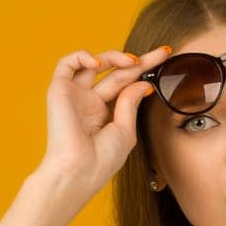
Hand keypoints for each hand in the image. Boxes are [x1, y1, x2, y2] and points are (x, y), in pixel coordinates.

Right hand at [36, 44, 171, 200]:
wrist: (79, 171)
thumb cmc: (101, 160)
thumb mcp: (125, 130)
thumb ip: (131, 103)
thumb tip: (143, 82)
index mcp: (106, 113)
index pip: (127, 85)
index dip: (145, 70)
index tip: (166, 58)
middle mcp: (90, 101)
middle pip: (115, 72)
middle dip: (139, 60)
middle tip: (162, 54)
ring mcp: (75, 95)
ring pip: (93, 63)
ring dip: (114, 56)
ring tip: (132, 62)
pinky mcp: (59, 91)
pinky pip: (67, 64)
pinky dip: (82, 56)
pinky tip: (99, 63)